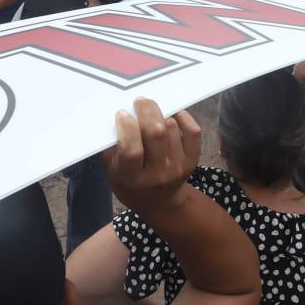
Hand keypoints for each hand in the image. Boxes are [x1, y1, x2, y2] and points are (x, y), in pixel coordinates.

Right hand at [102, 98, 201, 212]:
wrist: (159, 202)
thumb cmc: (128, 182)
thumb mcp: (112, 169)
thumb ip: (113, 145)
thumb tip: (119, 114)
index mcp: (132, 178)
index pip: (132, 149)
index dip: (127, 126)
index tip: (122, 113)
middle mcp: (157, 174)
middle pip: (156, 133)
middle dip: (147, 110)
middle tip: (140, 101)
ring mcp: (177, 168)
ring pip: (172, 128)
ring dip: (161, 114)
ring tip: (152, 113)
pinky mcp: (192, 161)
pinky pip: (192, 131)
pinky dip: (183, 117)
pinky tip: (172, 114)